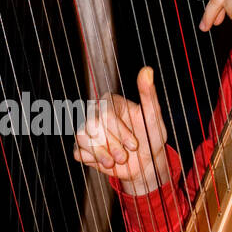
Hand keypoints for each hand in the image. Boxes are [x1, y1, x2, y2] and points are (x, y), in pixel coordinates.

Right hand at [73, 66, 169, 195]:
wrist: (146, 162)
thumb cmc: (150, 137)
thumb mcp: (153, 116)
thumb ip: (148, 93)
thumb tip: (147, 70)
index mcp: (110, 101)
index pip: (106, 113)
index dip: (119, 132)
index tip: (134, 145)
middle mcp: (95, 113)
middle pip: (92, 126)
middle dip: (110, 145)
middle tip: (124, 157)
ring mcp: (87, 130)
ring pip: (81, 137)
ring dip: (100, 154)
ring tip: (113, 162)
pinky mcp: (83, 147)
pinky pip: (78, 151)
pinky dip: (92, 160)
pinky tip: (106, 161)